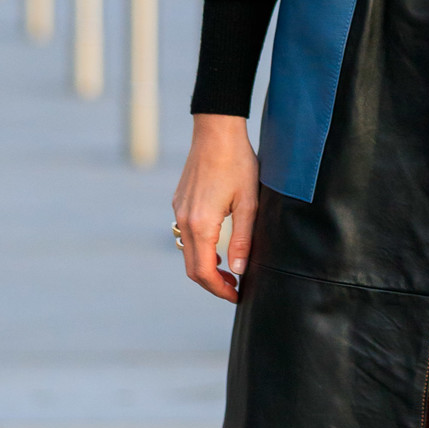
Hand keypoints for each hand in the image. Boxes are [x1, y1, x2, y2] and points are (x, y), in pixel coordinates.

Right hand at [172, 114, 257, 302]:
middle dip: (212, 283)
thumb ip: (244, 239)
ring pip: (187, 252)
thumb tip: (239, 270)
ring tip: (229, 269)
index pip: (204, 271)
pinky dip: (199, 249)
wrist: (216, 131)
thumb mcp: (249, 203)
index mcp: (201, 224)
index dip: (220, 289)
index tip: (237, 296)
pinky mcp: (179, 202)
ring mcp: (179, 210)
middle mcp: (185, 220)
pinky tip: (218, 245)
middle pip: (192, 267)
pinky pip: (185, 234)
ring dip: (205, 266)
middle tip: (235, 288)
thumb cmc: (238, 163)